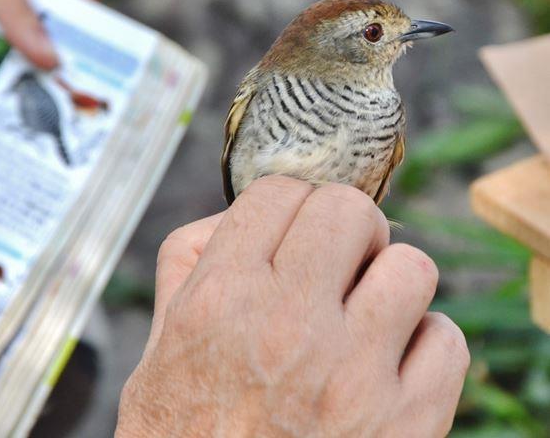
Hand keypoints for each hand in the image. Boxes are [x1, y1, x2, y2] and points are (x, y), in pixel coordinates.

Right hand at [117, 177, 469, 436]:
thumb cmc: (183, 436)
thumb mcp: (159, 345)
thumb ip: (190, 263)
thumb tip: (243, 214)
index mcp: (221, 299)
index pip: (278, 193)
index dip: (288, 203)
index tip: (294, 225)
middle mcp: (287, 326)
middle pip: (350, 210)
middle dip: (346, 227)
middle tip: (337, 259)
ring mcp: (353, 376)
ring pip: (412, 265)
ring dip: (390, 283)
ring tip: (366, 314)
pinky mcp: (406, 424)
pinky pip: (447, 339)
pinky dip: (424, 345)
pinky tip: (390, 366)